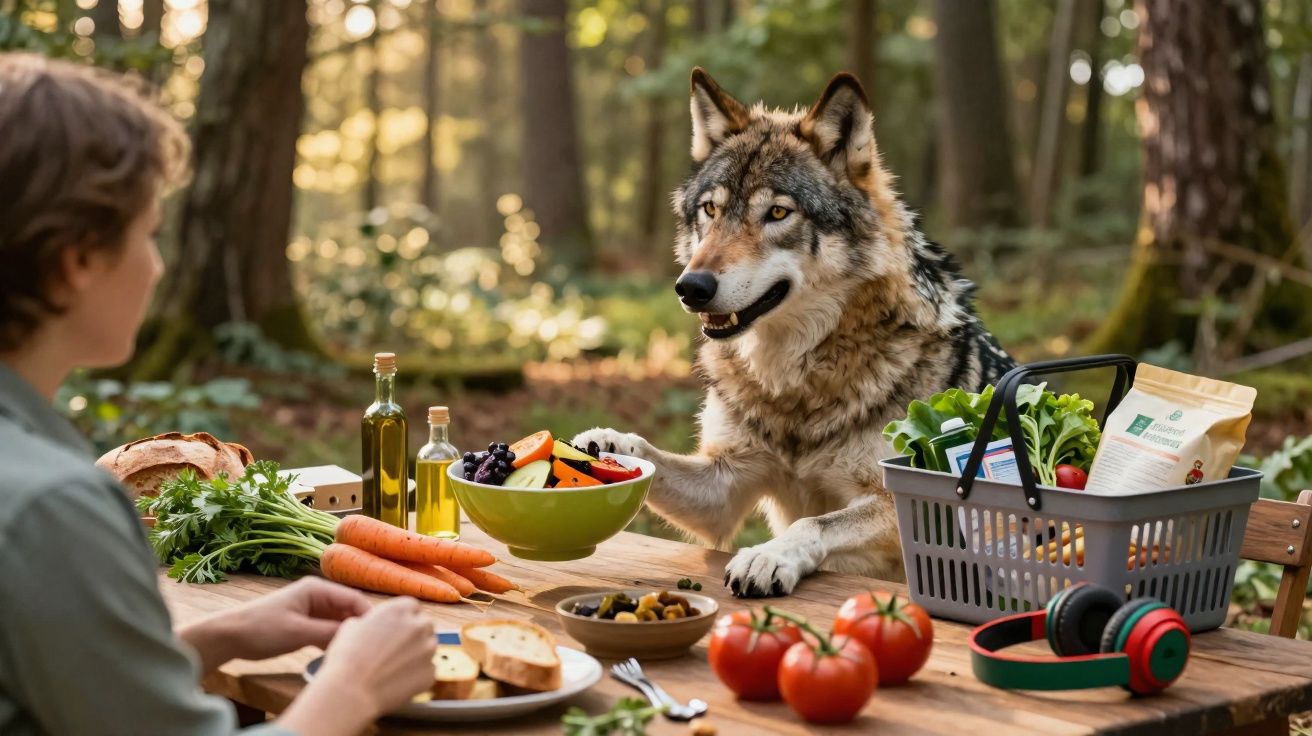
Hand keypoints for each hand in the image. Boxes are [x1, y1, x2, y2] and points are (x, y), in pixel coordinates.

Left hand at [177, 577, 372, 671]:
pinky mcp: (305, 623)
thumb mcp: (298, 632)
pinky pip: (328, 631)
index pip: (354, 599)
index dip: (369, 616)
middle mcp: (318, 596)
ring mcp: (312, 610)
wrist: (229, 636)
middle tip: (367, 649)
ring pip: (339, 622)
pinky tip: (337, 655)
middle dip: (358, 628)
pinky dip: (333, 641)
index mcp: (317, 589)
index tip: (380, 636)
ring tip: (354, 653)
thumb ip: (329, 632)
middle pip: (349, 610)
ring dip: (346, 636)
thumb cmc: (261, 629)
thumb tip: (358, 635)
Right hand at [314, 596, 436, 717]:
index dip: (403, 618)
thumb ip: (370, 621)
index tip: (395, 628)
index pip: (411, 606)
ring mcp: (427, 650)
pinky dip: (417, 674)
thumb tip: (370, 625)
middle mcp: (418, 626)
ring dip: (418, 652)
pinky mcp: (429, 673)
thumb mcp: (352, 627)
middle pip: (424, 624)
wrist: (351, 691)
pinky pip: (427, 669)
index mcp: (400, 609)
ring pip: (429, 646)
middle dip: (414, 633)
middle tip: (396, 647)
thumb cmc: (347, 659)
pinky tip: (398, 680)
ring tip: (395, 665)